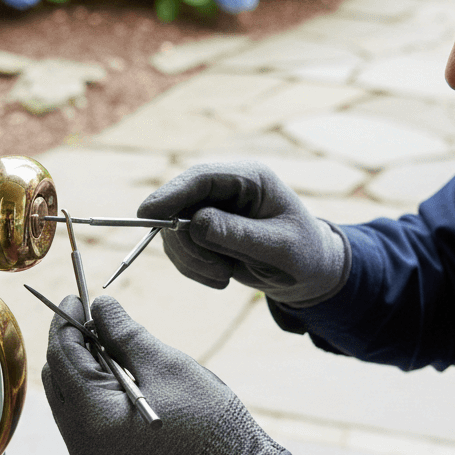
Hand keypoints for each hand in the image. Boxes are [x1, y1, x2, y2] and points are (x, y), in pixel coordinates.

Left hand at [42, 295, 290, 454]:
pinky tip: (117, 376)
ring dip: (80, 367)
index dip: (68, 322)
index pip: (62, 357)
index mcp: (94, 418)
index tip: (80, 296)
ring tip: (112, 346)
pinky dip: (89, 391)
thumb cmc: (208, 423)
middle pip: (55, 378)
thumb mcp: (167, 366)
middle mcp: (80, 442)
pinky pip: (79, 417)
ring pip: (64, 397)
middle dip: (71, 343)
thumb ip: (125, 333)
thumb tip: (99, 304)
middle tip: (98, 319)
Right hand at [137, 160, 348, 306]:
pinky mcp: (202, 232)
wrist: (308, 273)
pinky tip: (221, 277)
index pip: (200, 178)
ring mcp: (211, 209)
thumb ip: (238, 235)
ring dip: (193, 260)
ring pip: (174, 231)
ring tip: (225, 276)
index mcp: (249, 178)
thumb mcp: (277, 249)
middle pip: (179, 204)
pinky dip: (194, 268)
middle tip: (217, 271)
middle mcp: (225, 189)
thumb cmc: (303, 255)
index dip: (170, 194)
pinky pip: (179, 249)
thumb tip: (195, 223)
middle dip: (188, 243)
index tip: (146, 214)